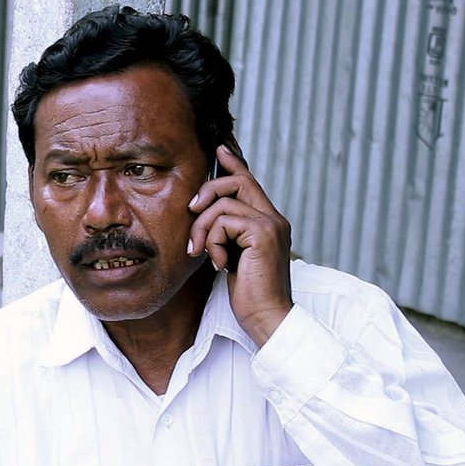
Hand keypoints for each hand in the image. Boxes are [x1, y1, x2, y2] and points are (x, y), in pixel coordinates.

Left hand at [186, 145, 293, 346]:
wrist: (266, 317)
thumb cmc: (248, 294)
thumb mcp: (231, 257)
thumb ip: (226, 234)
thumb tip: (203, 216)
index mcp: (268, 222)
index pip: (250, 182)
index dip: (234, 163)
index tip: (220, 148)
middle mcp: (274, 219)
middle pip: (237, 181)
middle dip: (207, 191)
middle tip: (190, 211)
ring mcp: (271, 224)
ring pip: (223, 204)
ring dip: (202, 228)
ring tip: (201, 253)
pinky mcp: (263, 234)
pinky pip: (223, 221)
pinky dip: (212, 241)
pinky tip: (219, 263)